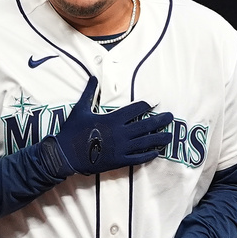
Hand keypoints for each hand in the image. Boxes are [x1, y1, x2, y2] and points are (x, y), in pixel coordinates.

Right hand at [49, 76, 172, 176]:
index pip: (136, 109)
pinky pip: (138, 158)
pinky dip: (148, 155)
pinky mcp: (119, 161)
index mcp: (112, 119)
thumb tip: (93, 77)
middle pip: (146, 125)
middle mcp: (120, 133)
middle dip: (160, 120)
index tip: (154, 102)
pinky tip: (156, 152)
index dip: (147, 105)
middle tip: (170, 117)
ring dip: (159, 138)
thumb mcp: (80, 109)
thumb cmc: (72, 131)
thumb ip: (89, 93)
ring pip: (146, 142)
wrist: (65, 155)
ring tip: (170, 135)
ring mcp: (121, 148)